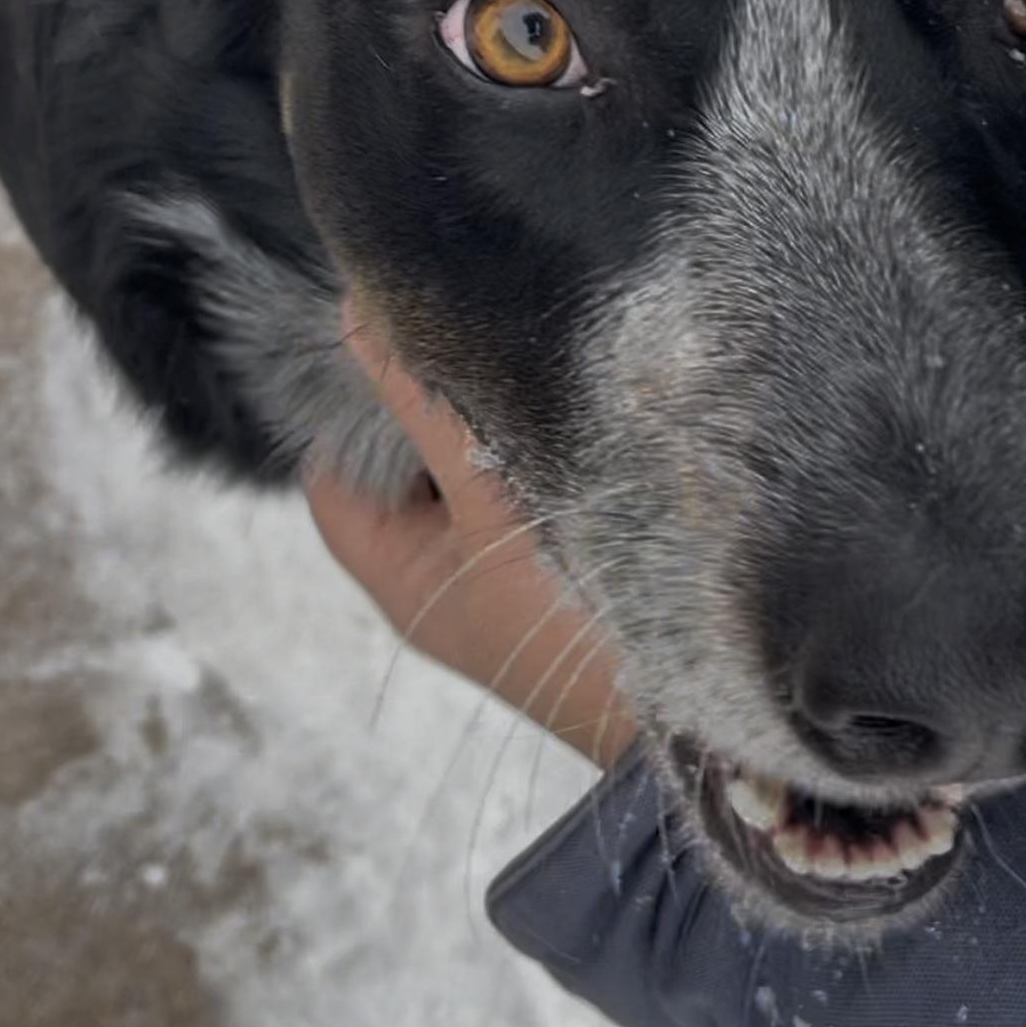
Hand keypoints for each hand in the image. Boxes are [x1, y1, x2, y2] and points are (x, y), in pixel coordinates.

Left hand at [303, 316, 636, 767]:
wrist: (690, 714)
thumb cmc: (571, 614)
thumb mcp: (490, 493)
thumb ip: (426, 401)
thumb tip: (358, 312)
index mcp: (397, 573)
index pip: (335, 469)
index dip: (348, 403)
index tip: (391, 340)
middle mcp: (437, 578)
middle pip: (403, 466)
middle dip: (427, 403)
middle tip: (464, 337)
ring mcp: (498, 576)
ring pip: (468, 473)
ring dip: (487, 423)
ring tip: (524, 364)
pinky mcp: (554, 566)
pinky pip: (520, 490)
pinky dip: (529, 451)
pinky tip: (565, 411)